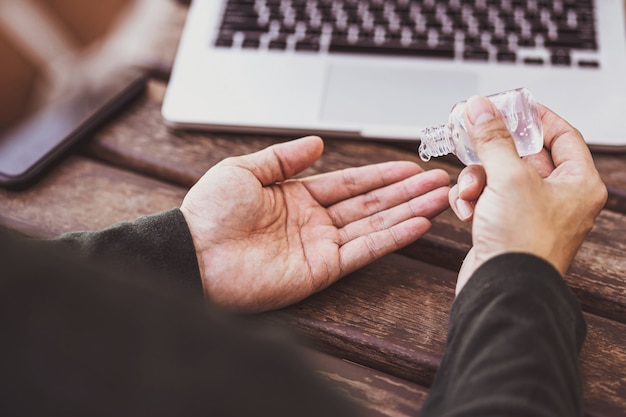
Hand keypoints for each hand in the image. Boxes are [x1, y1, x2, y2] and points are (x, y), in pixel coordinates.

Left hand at [180, 136, 449, 311]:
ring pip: (374, 225)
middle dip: (405, 192)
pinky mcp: (321, 270)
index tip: (410, 167)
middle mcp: (314, 222)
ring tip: (439, 200)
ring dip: (408, 212)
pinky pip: (363, 251)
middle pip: (370, 203)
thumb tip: (318, 142)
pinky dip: (392, 238)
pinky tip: (417, 225)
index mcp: (296, 197)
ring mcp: (320, 247)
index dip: (381, 175)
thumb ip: (284, 158)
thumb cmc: (209, 213)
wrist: (192, 254)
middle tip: (440, 182)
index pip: (350, 183)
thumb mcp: (244, 170)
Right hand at [448, 96, 606, 294]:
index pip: (562, 136)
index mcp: (578, 184)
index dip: (536, 117)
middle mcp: (557, 198)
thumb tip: (482, 108)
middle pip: (523, 156)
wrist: (503, 291)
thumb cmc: (523, 244)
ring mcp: (530, 213)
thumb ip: (493, 139)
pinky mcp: (505, 227)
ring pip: (498, 176)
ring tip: (469, 190)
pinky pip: (487, 198)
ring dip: (476, 179)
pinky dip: (472, 199)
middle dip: (493, 151)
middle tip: (473, 132)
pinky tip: (466, 210)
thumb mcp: (508, 178)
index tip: (511, 105)